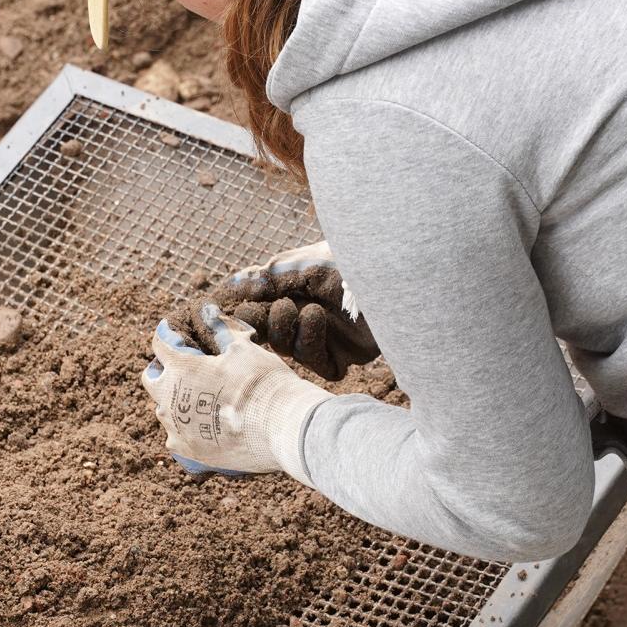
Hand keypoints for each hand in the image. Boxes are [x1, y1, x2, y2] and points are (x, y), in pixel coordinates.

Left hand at [142, 303, 330, 480]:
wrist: (280, 426)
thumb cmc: (263, 382)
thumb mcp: (244, 348)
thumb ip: (221, 331)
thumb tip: (209, 313)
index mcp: (180, 367)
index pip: (161, 343)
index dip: (169, 336)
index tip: (177, 335)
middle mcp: (169, 399)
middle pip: (151, 379)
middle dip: (162, 371)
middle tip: (183, 371)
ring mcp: (176, 428)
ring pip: (163, 412)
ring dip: (175, 403)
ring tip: (200, 402)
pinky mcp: (188, 452)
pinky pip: (176, 438)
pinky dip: (187, 431)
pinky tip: (204, 429)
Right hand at [202, 241, 380, 380]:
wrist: (400, 278)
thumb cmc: (354, 262)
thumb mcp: (307, 264)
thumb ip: (270, 277)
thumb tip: (232, 285)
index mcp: (298, 290)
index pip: (260, 307)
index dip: (243, 313)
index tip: (226, 311)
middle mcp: (310, 315)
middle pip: (269, 334)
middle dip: (259, 325)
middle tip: (255, 315)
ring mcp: (328, 338)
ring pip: (289, 350)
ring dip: (286, 330)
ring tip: (299, 309)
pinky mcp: (346, 357)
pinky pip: (318, 364)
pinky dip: (310, 343)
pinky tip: (317, 320)